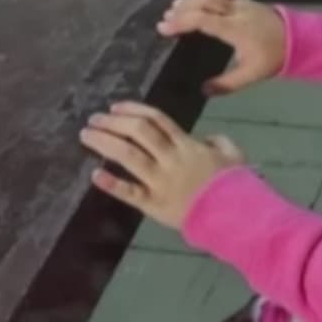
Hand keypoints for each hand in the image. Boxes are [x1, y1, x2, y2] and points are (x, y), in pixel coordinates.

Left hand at [81, 102, 245, 228]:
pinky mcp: (154, 203)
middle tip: (94, 119)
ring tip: (86, 135)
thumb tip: (204, 139)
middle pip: (138, 132)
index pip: (156, 120)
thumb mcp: (233, 153)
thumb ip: (217, 141)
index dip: (133, 110)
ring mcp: (160, 181)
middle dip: (113, 123)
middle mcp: (170, 158)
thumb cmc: (234, 183)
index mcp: (187, 144)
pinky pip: (130, 192)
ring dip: (105, 143)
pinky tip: (95, 175)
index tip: (115, 107)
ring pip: (128, 156)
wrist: (234, 215)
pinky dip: (111, 184)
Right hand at [158, 0, 286, 94]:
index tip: (164, 29)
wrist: (297, 39)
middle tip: (168, 20)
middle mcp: (237, 10)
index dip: (181, 22)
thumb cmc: (272, 57)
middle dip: (181, 7)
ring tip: (177, 8)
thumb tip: (202, 91)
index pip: (203, 19)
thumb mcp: (251, 75)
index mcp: (236, 29)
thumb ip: (227, 84)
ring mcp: (240, 0)